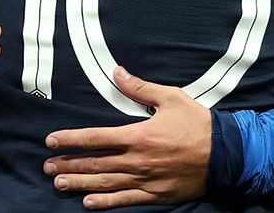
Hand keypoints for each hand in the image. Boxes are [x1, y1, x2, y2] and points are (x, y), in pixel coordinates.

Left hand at [43, 67, 210, 209]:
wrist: (226, 156)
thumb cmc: (199, 124)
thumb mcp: (171, 98)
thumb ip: (141, 88)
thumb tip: (117, 73)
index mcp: (139, 135)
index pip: (96, 137)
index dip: (72, 140)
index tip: (52, 141)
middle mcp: (138, 160)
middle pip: (95, 163)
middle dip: (69, 164)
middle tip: (47, 166)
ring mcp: (145, 180)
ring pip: (105, 183)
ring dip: (80, 183)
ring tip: (59, 183)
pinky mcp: (155, 195)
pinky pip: (126, 200)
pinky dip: (105, 202)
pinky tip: (87, 203)